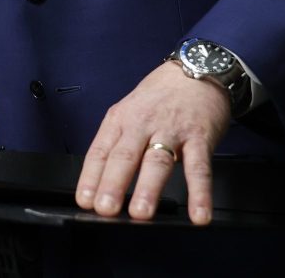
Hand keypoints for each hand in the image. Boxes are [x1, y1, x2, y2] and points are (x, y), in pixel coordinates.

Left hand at [75, 61, 232, 223]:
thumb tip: (103, 183)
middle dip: (113, 185)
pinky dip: (200, 193)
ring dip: (148, 189)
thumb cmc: (160, 97)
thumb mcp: (130, 112)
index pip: (100, 151)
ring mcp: (171, 131)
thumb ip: (119, 143)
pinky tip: (198, 214)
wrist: (196, 70)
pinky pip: (200, 168)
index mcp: (120, 120)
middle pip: (124, 157)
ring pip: (157, 162)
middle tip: (105, 209)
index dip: (90, 177)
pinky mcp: (200, 137)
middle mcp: (142, 125)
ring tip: (140, 213)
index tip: (84, 200)